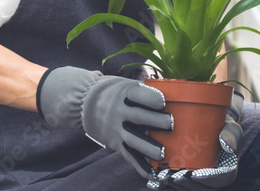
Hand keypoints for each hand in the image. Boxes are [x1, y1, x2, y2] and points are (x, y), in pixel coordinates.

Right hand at [37, 66, 172, 177]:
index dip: (150, 98)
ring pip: (134, 140)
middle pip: (139, 117)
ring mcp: (116, 129)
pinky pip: (129, 155)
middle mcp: (119, 111)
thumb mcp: (126, 86)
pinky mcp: (116, 143)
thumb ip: (146, 92)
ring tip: (163, 153)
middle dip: (156, 121)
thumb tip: (175, 97)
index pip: (138, 94)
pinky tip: (152, 173)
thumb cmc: (115, 93)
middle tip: (171, 123)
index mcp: (124, 93)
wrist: (84, 102)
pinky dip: (140, 166)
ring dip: (149, 147)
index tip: (163, 102)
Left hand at [148, 90, 243, 189]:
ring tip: (161, 176)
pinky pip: (175, 186)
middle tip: (172, 175)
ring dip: (173, 186)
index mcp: (226, 172)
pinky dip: (163, 186)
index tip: (193, 173)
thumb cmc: (223, 127)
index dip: (205, 180)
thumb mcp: (231, 127)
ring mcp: (197, 181)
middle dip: (185, 184)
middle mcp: (211, 180)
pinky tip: (153, 182)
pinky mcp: (185, 177)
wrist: (214, 126)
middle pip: (199, 188)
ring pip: (186, 189)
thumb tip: (226, 145)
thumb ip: (231, 133)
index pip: (218, 181)